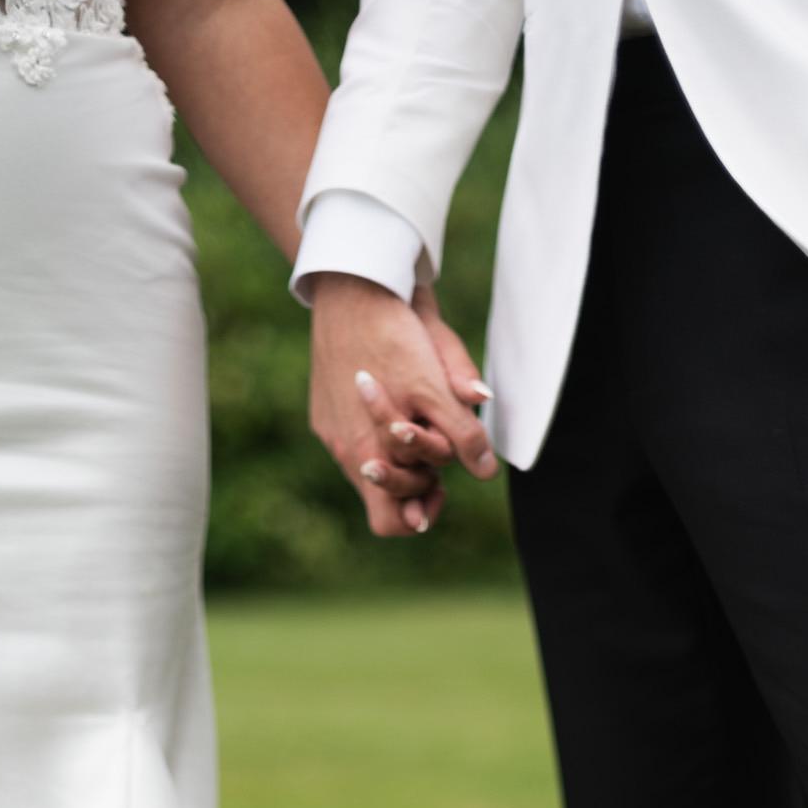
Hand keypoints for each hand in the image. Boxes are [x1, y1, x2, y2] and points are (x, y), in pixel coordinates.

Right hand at [308, 274, 497, 537]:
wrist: (351, 287)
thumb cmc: (395, 336)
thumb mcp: (435, 385)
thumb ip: (461, 432)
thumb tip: (486, 471)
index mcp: (367, 454)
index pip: (391, 520)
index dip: (420, 513)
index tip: (440, 488)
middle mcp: (343, 450)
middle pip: (383, 497)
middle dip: (415, 483)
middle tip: (435, 457)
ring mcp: (329, 431)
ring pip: (369, 467)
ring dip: (399, 458)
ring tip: (416, 427)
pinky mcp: (321, 411)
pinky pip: (350, 440)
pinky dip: (376, 435)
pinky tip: (391, 404)